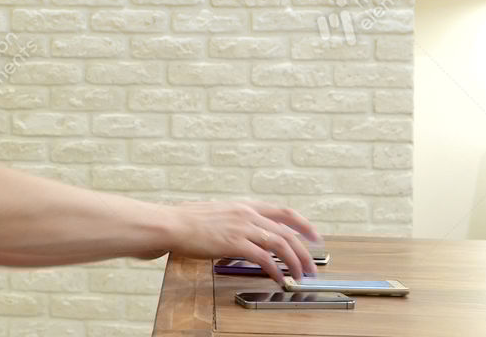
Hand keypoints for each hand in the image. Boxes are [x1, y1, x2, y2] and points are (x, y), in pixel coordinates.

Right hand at [169, 199, 321, 283]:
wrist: (171, 224)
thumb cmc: (186, 220)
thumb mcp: (216, 213)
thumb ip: (233, 220)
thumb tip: (241, 231)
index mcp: (244, 206)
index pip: (283, 212)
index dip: (303, 224)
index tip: (314, 235)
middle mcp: (247, 214)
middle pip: (287, 232)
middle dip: (304, 251)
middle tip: (311, 266)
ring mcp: (242, 228)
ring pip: (281, 245)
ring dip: (295, 263)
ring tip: (299, 276)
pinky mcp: (234, 243)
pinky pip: (264, 259)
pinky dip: (275, 271)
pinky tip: (278, 279)